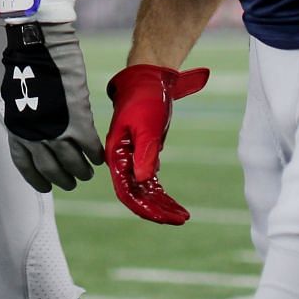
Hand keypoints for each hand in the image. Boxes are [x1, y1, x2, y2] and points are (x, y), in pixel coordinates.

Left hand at [1, 21, 104, 191]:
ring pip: (73, 164)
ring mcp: (57, 133)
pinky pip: (90, 148)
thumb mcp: (19, 99)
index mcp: (17, 131)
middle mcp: (35, 138)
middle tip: (71, 181)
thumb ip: (28, 119)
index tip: (46, 186)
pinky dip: (96, 155)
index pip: (26, 166)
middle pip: (51, 170)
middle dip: (62, 179)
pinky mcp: (78, 123)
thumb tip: (38, 129)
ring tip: (87, 172)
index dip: (37, 179)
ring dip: (81, 171)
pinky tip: (99, 157)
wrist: (40, 49)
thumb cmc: (27, 66)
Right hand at [104, 63, 209, 223]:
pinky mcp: (144, 153)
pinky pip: (151, 181)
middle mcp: (122, 160)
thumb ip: (144, 154)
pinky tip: (175, 203)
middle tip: (181, 219)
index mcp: (116, 155)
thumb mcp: (148, 127)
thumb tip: (143, 182)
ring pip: (145, 191)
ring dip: (162, 204)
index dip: (145, 208)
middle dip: (157, 210)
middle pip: (137, 195)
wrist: (150, 79)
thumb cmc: (146, 100)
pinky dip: (162, 193)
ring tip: (183, 215)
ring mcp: (133, 158)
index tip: (166, 218)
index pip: (127, 191)